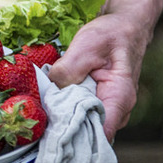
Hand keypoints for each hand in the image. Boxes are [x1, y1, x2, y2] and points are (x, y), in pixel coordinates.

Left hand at [47, 12, 148, 141]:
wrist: (122, 28)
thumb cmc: (110, 35)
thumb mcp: (87, 46)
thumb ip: (68, 69)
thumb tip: (50, 88)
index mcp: (119, 98)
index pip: (101, 132)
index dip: (76, 135)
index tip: (53, 130)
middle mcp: (116, 111)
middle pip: (88, 133)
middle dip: (64, 127)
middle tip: (40, 118)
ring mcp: (106, 110)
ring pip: (81, 125)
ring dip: (62, 119)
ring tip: (43, 108)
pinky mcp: (95, 105)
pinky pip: (78, 115)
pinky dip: (64, 111)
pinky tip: (50, 101)